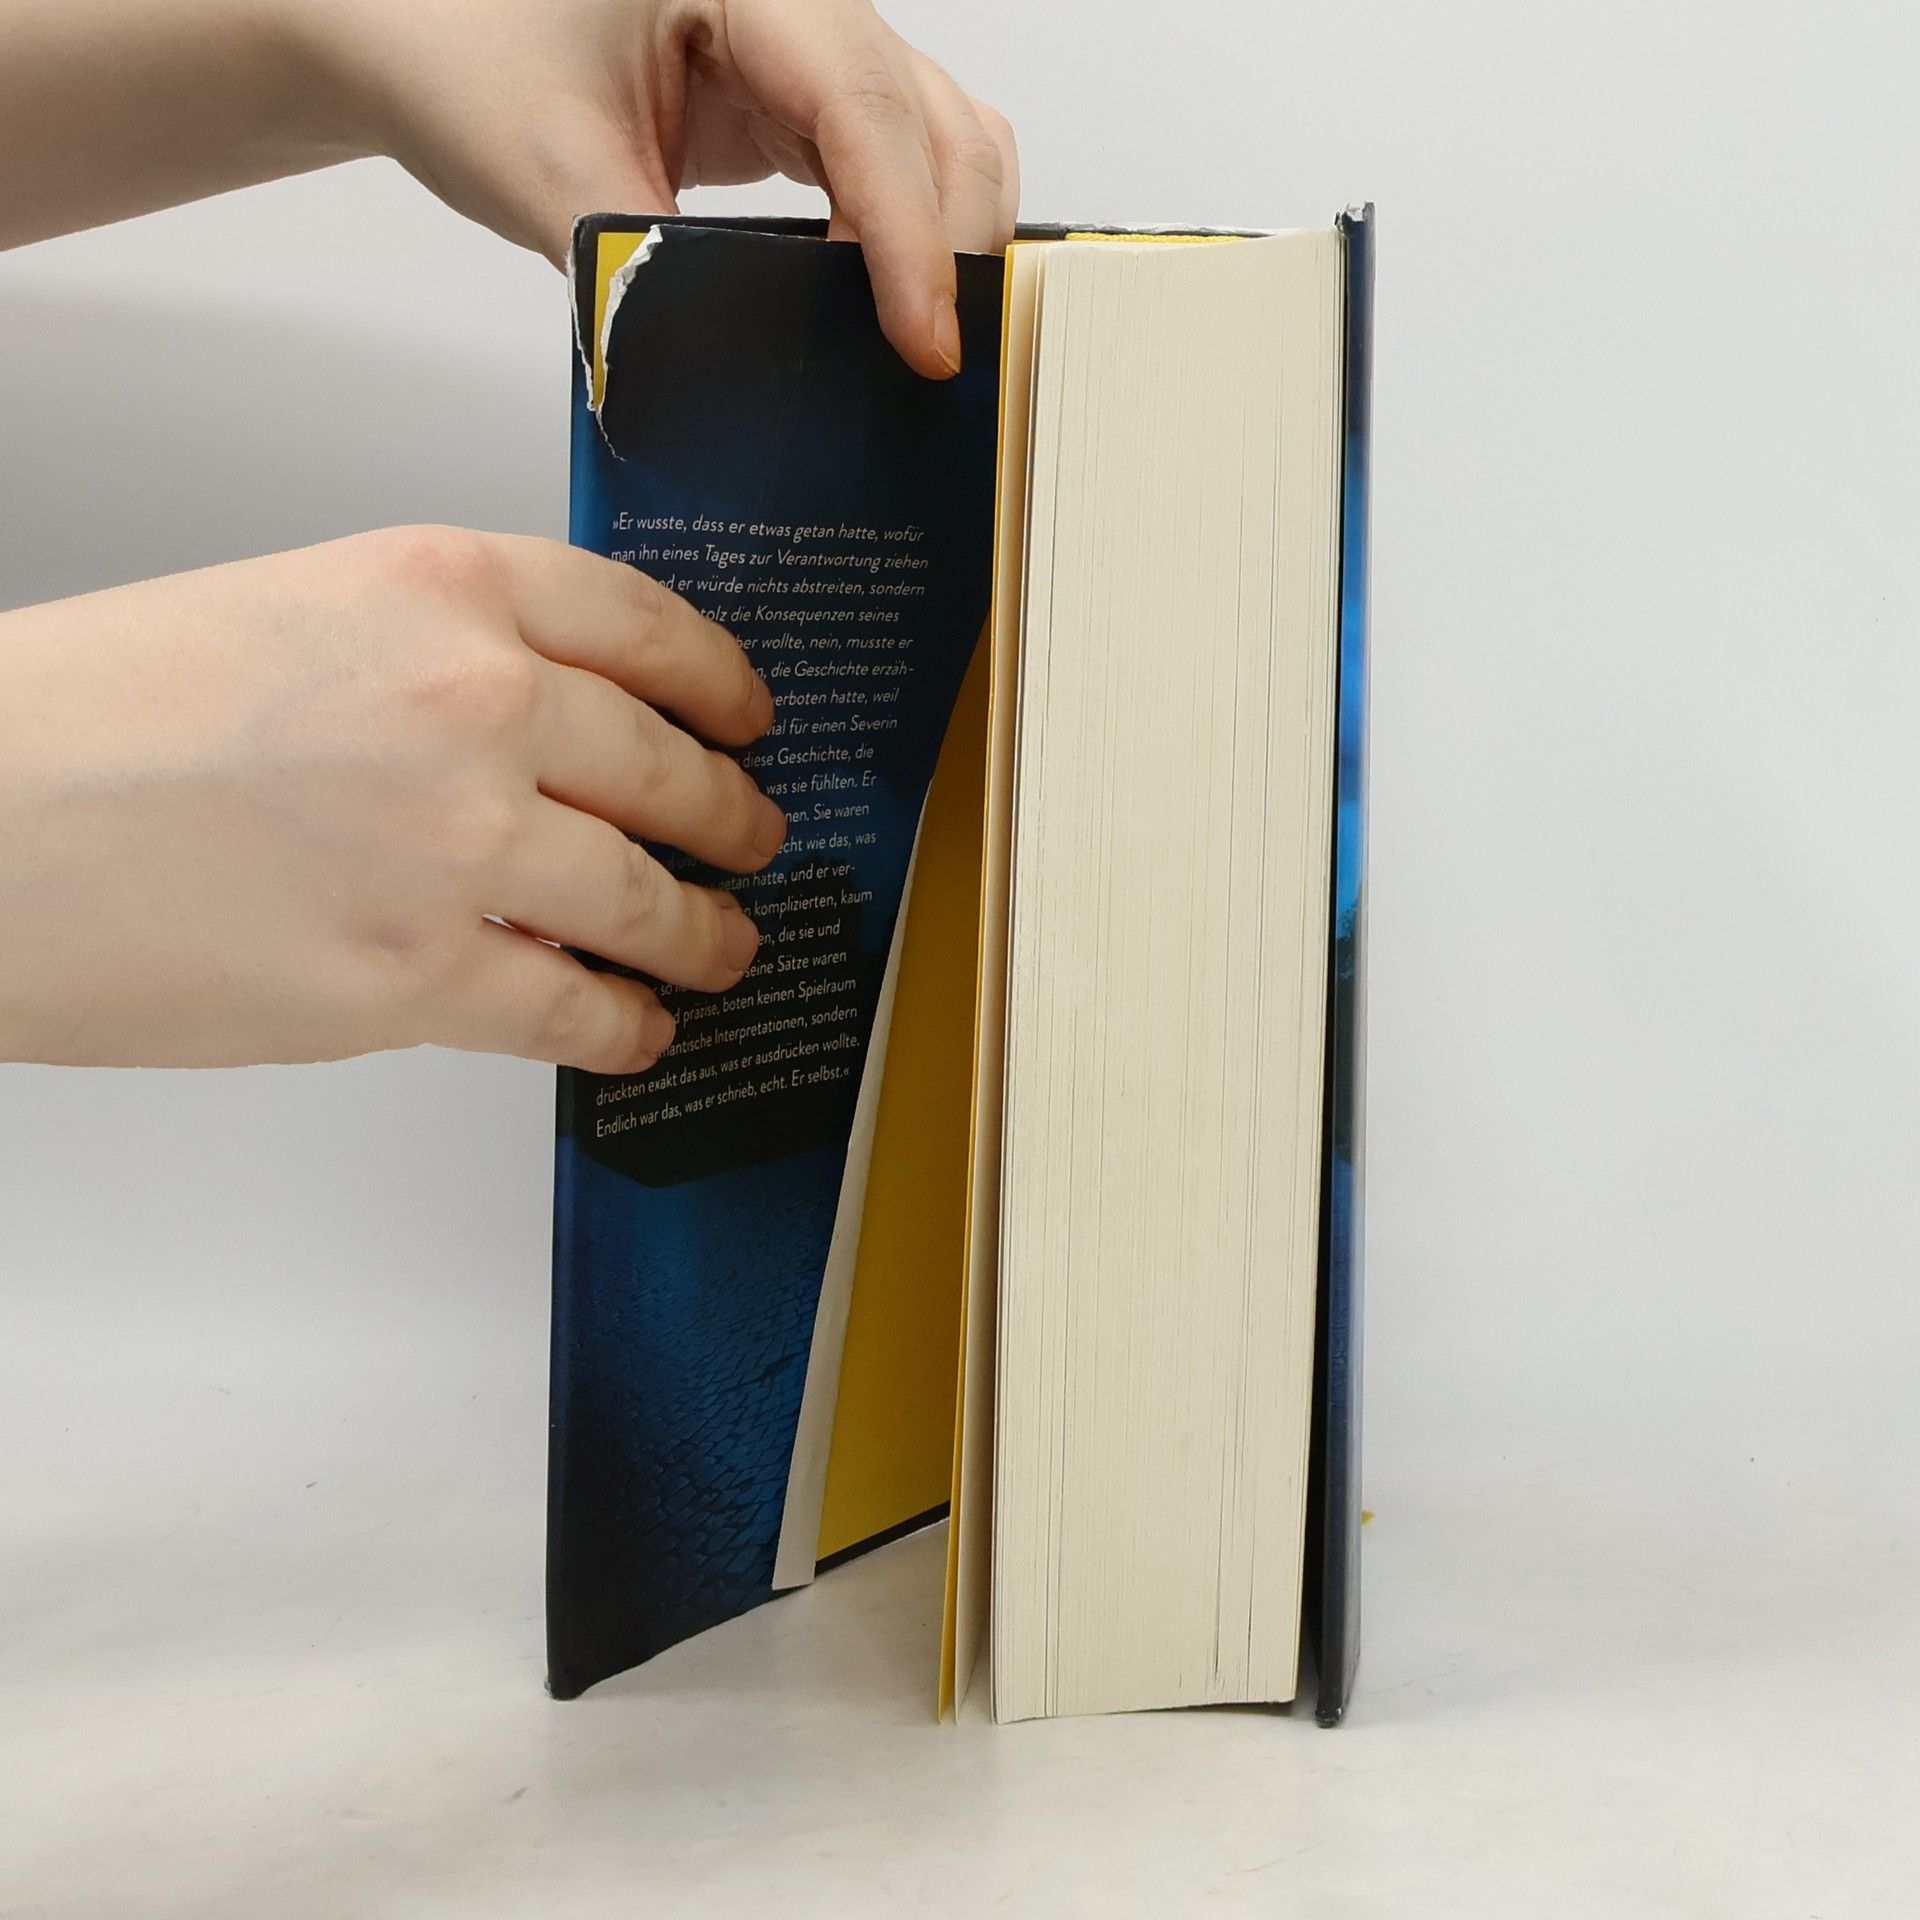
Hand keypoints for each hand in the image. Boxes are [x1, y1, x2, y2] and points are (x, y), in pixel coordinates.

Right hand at [0, 529, 786, 1071]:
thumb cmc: (93, 718)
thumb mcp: (290, 615)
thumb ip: (436, 659)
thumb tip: (548, 742)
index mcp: (438, 584)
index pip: (643, 623)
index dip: (719, 682)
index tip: (750, 717)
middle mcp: (474, 700)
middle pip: (666, 766)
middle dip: (727, 814)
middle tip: (752, 838)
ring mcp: (459, 844)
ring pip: (646, 897)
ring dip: (703, 932)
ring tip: (722, 945)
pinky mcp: (419, 976)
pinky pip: (576, 1009)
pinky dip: (625, 1024)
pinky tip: (639, 1028)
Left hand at [299, 0, 1018, 374]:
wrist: (419, 31)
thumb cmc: (460, 56)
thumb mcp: (549, 167)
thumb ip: (656, 271)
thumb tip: (743, 380)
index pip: (865, 109)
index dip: (908, 235)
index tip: (924, 345)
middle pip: (937, 123)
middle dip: (950, 248)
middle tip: (935, 369)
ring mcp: (811, 48)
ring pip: (941, 140)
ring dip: (946, 243)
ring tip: (920, 348)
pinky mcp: (803, 100)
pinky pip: (898, 164)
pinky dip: (910, 240)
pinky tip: (887, 314)